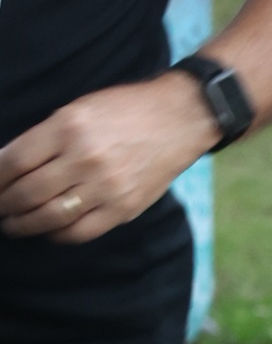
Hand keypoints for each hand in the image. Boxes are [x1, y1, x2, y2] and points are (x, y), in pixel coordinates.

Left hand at [0, 75, 217, 242]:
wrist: (181, 118)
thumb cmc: (124, 110)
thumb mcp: (78, 109)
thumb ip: (45, 136)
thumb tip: (7, 164)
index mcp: (69, 127)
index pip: (14, 161)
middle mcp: (85, 158)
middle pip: (27, 193)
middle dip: (4, 204)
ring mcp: (107, 186)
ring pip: (49, 217)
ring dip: (23, 224)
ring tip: (13, 223)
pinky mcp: (124, 207)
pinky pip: (80, 231)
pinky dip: (57, 235)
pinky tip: (49, 230)